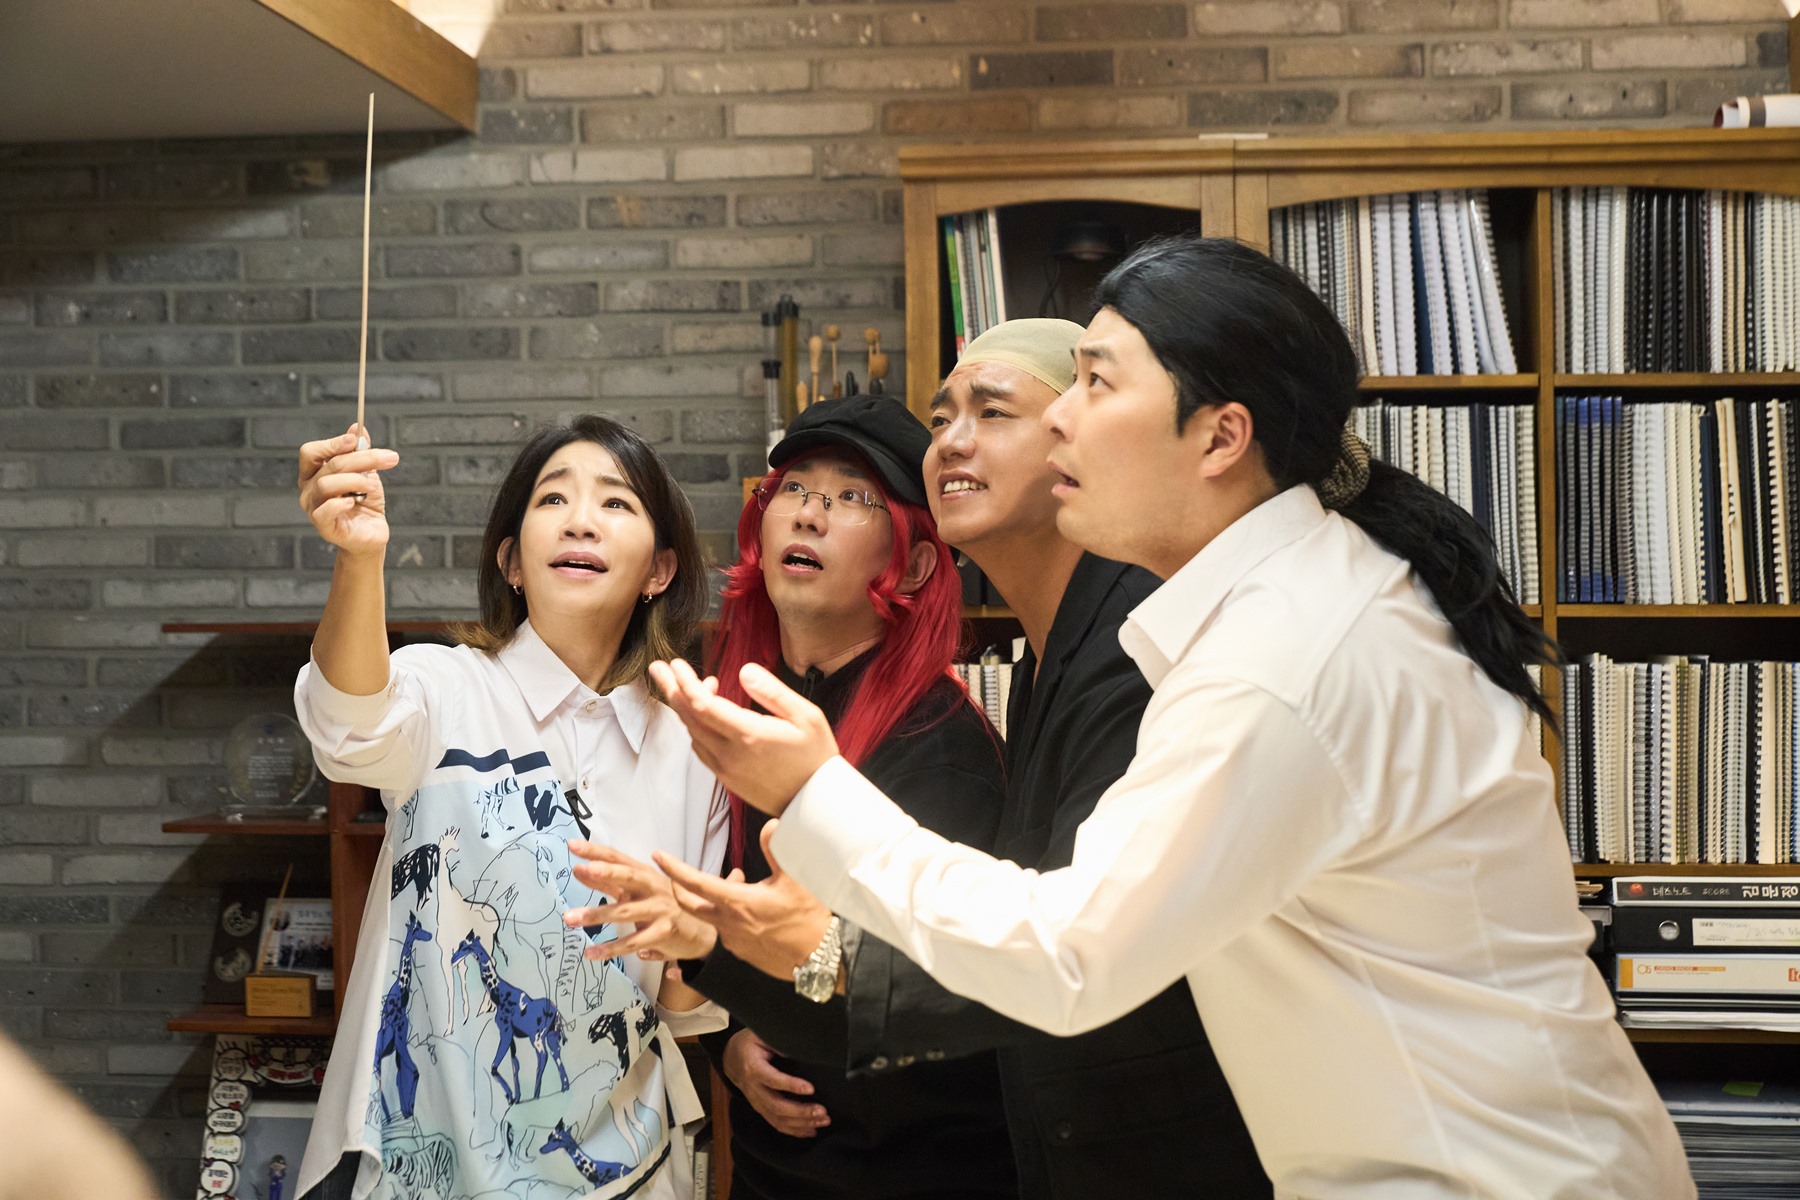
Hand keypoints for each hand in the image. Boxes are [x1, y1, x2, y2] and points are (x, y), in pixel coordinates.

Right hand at [298, 425, 397, 557]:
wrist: (372, 533)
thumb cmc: (365, 502)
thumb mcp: (366, 473)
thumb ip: (359, 451)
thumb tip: (357, 427)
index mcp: (314, 473)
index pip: (311, 452)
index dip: (332, 444)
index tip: (355, 439)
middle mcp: (309, 489)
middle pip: (330, 465)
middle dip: (361, 458)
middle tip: (389, 457)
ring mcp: (314, 508)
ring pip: (327, 485)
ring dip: (355, 480)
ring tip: (372, 485)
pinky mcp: (324, 527)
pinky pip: (325, 511)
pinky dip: (339, 503)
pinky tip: (353, 502)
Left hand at [563, 841, 716, 962]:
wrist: (702, 931)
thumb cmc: (665, 906)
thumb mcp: (638, 891)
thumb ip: (609, 882)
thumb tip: (579, 870)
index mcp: (646, 874)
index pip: (619, 858)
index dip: (597, 852)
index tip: (573, 845)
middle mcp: (653, 887)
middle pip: (628, 877)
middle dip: (607, 872)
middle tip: (584, 869)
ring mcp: (660, 910)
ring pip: (624, 912)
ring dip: (596, 915)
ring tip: (570, 918)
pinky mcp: (662, 933)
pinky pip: (632, 942)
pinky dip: (610, 948)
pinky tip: (591, 953)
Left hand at [648, 658, 838, 816]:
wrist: (816, 804)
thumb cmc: (816, 757)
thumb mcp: (806, 716)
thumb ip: (772, 692)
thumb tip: (744, 670)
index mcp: (748, 735)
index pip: (702, 705)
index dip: (685, 682)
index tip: (677, 664)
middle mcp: (730, 754)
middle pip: (689, 717)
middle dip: (671, 689)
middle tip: (657, 667)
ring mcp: (726, 769)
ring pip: (693, 733)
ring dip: (685, 707)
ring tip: (690, 684)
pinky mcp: (727, 779)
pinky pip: (701, 749)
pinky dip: (695, 727)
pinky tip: (704, 713)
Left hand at [656, 822, 833, 984]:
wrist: (819, 957)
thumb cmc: (807, 918)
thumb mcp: (793, 879)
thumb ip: (776, 850)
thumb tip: (771, 824)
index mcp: (737, 901)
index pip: (695, 882)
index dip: (674, 868)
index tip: (659, 856)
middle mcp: (728, 923)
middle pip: (689, 904)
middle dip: (678, 887)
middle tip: (676, 875)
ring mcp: (732, 941)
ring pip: (710, 917)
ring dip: (710, 902)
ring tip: (734, 886)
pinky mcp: (741, 952)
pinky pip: (725, 932)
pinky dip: (727, 917)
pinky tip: (747, 912)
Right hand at [723, 1030, 828, 1138]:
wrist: (731, 1058)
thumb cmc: (749, 1044)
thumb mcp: (760, 1035)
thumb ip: (777, 1041)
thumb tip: (798, 1050)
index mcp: (753, 1068)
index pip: (773, 1080)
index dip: (791, 1085)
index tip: (810, 1089)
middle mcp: (753, 1089)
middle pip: (776, 1105)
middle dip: (801, 1111)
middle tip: (822, 1111)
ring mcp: (756, 1102)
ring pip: (778, 1118)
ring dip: (801, 1123)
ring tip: (822, 1121)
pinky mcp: (761, 1109)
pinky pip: (776, 1123)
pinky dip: (794, 1130)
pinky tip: (810, 1131)